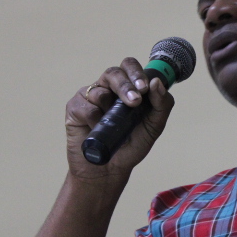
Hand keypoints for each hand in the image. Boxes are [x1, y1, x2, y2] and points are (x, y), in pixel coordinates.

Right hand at [64, 57, 174, 185]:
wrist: (109, 170)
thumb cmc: (131, 145)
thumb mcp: (154, 126)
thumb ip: (162, 104)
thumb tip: (156, 83)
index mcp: (127, 88)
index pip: (130, 67)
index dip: (136, 72)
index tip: (145, 88)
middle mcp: (108, 88)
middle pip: (114, 72)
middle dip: (126, 85)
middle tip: (135, 101)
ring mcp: (90, 97)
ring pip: (99, 90)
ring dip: (110, 104)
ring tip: (114, 123)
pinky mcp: (75, 108)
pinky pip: (85, 105)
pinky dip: (94, 117)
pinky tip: (97, 128)